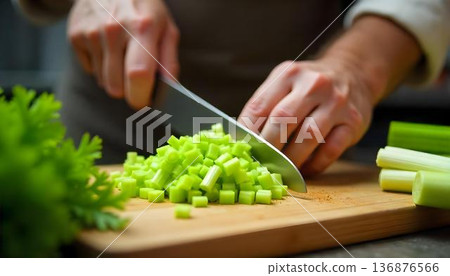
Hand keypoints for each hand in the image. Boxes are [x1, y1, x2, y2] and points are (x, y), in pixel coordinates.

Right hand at [68, 0, 179, 108]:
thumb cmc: (145, 9)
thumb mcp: (166, 28)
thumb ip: (169, 60)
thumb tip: (170, 89)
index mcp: (142, 28)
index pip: (138, 75)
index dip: (141, 97)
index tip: (144, 102)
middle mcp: (114, 30)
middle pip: (116, 87)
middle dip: (128, 91)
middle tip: (136, 79)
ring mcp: (91, 33)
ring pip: (103, 82)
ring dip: (114, 78)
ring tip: (122, 55)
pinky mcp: (75, 35)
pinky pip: (90, 70)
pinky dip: (100, 66)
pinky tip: (107, 47)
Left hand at [238, 58, 373, 174]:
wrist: (353, 74)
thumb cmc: (309, 86)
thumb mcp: (285, 83)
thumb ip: (265, 107)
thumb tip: (241, 140)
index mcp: (289, 74)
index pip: (260, 106)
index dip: (247, 132)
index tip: (241, 149)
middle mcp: (314, 85)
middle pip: (283, 120)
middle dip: (268, 147)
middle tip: (260, 163)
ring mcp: (336, 103)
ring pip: (307, 137)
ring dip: (290, 160)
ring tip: (281, 171)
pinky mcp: (353, 122)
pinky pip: (331, 150)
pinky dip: (314, 165)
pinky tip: (304, 170)